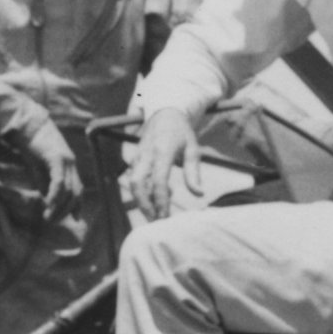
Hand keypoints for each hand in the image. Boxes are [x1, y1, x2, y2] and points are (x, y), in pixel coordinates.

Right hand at [25, 115, 82, 219]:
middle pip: (76, 193)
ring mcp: (66, 160)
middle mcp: (71, 163)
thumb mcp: (39, 169)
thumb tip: (48, 201)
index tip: (75, 219)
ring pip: (69, 190)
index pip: (79, 189)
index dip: (77, 205)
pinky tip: (48, 204)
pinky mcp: (57, 158)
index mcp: (69, 165)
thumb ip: (45, 183)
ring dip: (59, 207)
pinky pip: (59, 182)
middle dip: (66, 211)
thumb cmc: (30, 146)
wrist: (25, 124)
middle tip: (53, 222)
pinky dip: (55, 196)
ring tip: (48, 218)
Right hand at [131, 108, 202, 222]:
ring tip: (157, 213)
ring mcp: (138, 155)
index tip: (165, 216)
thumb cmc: (181, 132)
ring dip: (142, 200)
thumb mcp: (193, 149)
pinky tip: (160, 195)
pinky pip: (135, 178)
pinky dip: (144, 191)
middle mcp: (147, 154)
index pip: (159, 180)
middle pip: (137, 183)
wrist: (164, 112)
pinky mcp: (135, 158)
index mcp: (163, 151)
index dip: (161, 200)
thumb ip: (194, 173)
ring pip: (133, 182)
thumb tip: (199, 194)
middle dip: (144, 205)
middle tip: (155, 221)